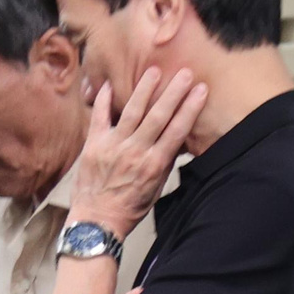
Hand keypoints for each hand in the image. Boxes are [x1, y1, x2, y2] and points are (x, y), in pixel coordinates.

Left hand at [70, 67, 205, 240]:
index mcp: (154, 164)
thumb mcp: (156, 188)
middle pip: (158, 116)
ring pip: (132, 112)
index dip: (190, 107)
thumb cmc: (128, 208)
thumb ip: (165, 162)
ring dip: (144, 89)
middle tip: (184, 71)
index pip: (177, 130)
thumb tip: (178, 139)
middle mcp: (135, 152)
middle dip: (173, 92)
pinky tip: (110, 84)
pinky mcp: (93, 146)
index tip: (201, 89)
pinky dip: (104, 100)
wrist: (95, 222)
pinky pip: (98, 118)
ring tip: (154, 70)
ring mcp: (112, 147)